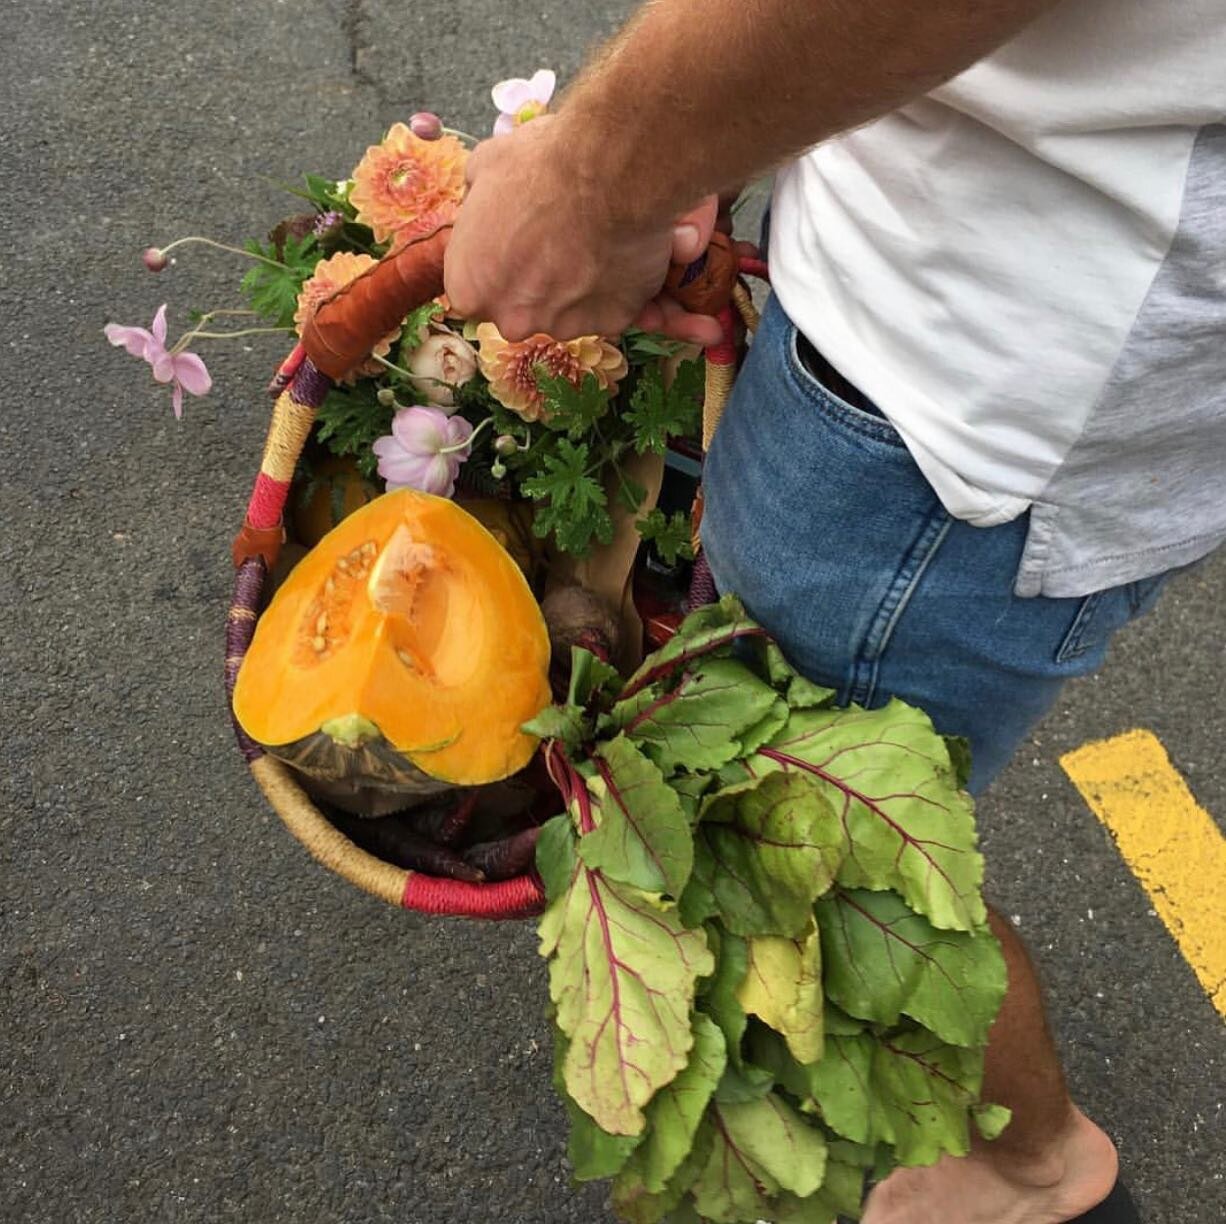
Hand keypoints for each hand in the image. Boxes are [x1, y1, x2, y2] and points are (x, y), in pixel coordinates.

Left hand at [444, 116, 723, 345]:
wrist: (609, 169)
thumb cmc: (540, 163)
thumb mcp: (487, 166)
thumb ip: (481, 198)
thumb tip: (483, 198)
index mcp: (470, 289)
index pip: (478, 291)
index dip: (501, 265)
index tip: (518, 243)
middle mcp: (512, 320)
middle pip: (527, 306)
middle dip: (544, 279)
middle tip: (565, 237)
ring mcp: (563, 326)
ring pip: (575, 307)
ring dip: (590, 282)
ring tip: (607, 239)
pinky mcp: (612, 322)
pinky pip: (618, 305)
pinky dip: (629, 288)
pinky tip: (642, 264)